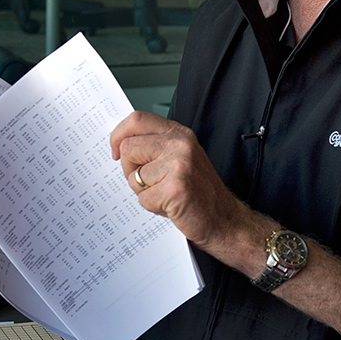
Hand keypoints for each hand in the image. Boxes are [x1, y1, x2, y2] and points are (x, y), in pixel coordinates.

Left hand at [109, 111, 254, 256]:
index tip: (116, 150)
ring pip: (133, 175)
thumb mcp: (181, 158)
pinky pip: (143, 198)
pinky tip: (170, 205)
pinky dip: (152, 207)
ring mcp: (179, 164)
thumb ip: (156, 146)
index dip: (119, 135)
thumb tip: (121, 144)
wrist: (224, 219)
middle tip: (148, 182)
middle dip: (129, 170)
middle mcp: (180, 144)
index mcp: (179, 134)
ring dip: (143, 191)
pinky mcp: (175, 187)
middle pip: (128, 148)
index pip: (137, 120)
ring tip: (164, 195)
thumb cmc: (199, 192)